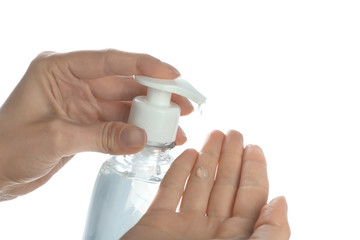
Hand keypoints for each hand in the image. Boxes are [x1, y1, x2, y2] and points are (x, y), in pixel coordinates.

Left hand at [0, 50, 192, 199]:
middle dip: (155, 93)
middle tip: (183, 103)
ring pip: (125, 104)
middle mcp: (74, 82)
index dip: (143, 65)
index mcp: (58, 69)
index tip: (172, 74)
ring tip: (177, 125)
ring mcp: (83, 103)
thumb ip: (100, 137)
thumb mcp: (53, 139)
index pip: (108, 60)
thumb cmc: (6, 148)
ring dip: (150, 115)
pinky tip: (155, 138)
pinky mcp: (88, 124)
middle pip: (123, 82)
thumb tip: (142, 137)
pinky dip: (137, 131)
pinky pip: (119, 124)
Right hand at [122, 130, 289, 239]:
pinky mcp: (156, 224)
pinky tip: (187, 155)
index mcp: (237, 239)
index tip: (254, 146)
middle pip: (226, 185)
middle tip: (234, 132)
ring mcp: (183, 226)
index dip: (254, 170)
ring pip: (199, 183)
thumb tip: (282, 201)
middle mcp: (212, 230)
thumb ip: (270, 234)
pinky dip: (178, 172)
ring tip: (213, 135)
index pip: (251, 196)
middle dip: (231, 157)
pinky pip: (170, 191)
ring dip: (207, 158)